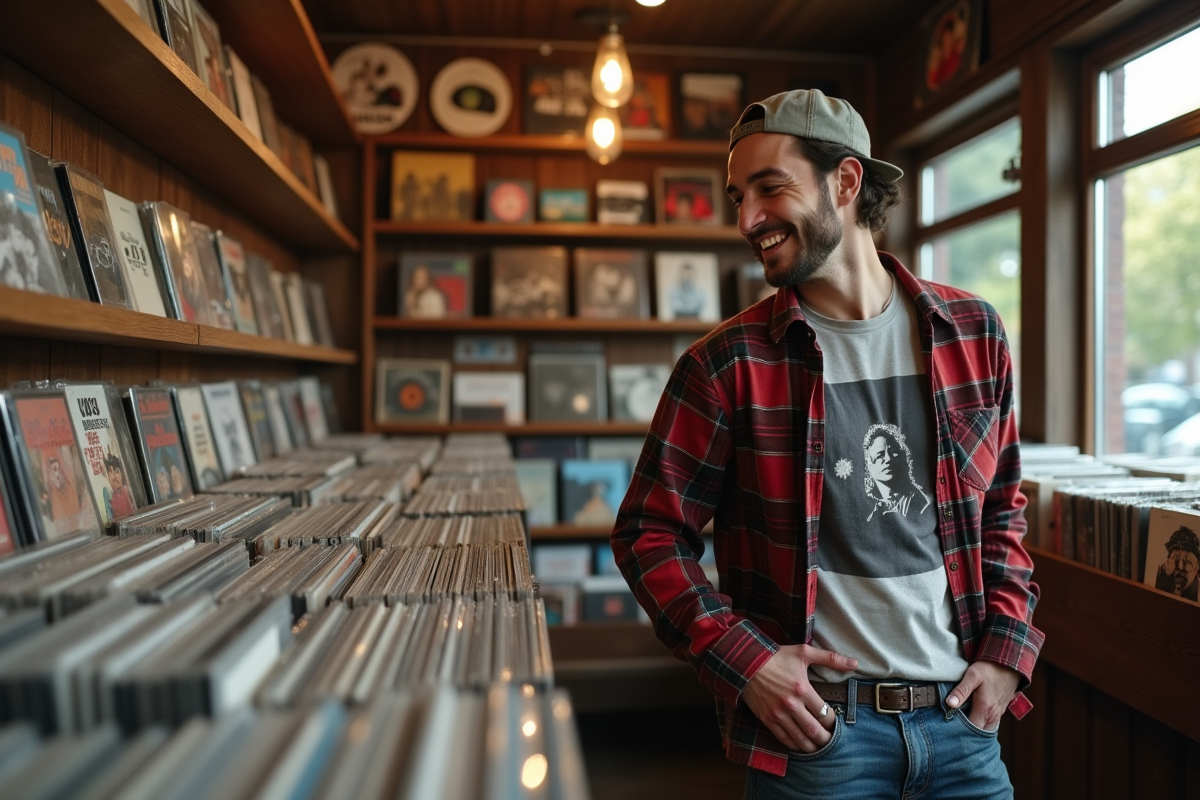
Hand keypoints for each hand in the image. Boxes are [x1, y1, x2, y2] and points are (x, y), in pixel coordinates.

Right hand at [741, 644, 857, 752]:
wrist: (746, 662)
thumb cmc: (776, 656)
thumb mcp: (804, 652)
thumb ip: (831, 658)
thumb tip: (854, 663)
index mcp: (802, 689)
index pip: (825, 714)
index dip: (834, 722)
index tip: (836, 723)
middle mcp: (791, 704)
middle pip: (814, 730)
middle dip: (826, 739)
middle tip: (832, 741)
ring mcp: (778, 714)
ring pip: (800, 738)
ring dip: (812, 746)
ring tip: (819, 747)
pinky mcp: (767, 719)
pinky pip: (783, 738)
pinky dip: (794, 745)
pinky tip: (801, 746)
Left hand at [946, 661, 1019, 731]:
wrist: (1009, 664)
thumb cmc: (990, 669)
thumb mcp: (973, 675)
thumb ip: (962, 690)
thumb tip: (950, 704)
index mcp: (985, 709)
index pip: (971, 730)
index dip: (959, 730)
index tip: (947, 726)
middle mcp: (993, 715)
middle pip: (977, 732)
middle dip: (965, 732)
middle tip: (951, 725)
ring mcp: (998, 714)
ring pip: (983, 729)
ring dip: (972, 728)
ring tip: (958, 722)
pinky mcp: (999, 711)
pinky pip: (988, 723)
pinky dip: (979, 723)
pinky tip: (969, 716)